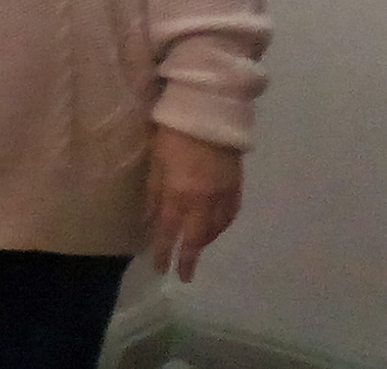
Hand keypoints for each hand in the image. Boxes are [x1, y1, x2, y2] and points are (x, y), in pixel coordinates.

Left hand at [146, 126, 242, 281]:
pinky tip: (215, 230)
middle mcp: (202, 199)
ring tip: (196, 251)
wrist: (210, 110)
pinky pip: (230, 215)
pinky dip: (221, 227)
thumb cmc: (173, 132)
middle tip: (185, 275)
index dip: (164, 252)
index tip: (160, 268)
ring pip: (215, 229)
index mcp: (178, 193)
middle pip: (196, 237)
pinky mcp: (237, 185)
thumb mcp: (155, 161)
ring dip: (205, 243)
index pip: (169, 231)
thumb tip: (150, 222)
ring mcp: (223, 194)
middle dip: (190, 259)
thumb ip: (154, 194)